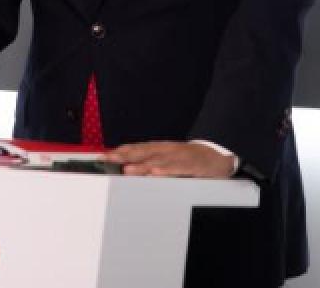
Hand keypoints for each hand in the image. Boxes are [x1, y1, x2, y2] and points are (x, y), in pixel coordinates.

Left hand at [104, 141, 237, 178]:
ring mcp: (180, 157)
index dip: (119, 152)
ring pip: (158, 160)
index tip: (102, 157)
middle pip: (142, 152)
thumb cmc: (192, 160)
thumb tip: (127, 170)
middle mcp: (167, 150)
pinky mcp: (194, 165)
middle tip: (107, 160)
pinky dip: (166, 170)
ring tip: (126, 170)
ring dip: (141, 165)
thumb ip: (151, 163)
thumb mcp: (170, 159)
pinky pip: (179, 168)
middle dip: (123, 156)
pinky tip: (155, 174)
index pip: (136, 149)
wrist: (221, 156)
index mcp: (160, 149)